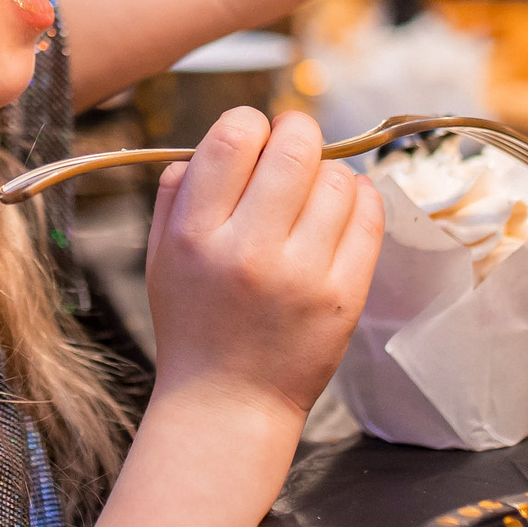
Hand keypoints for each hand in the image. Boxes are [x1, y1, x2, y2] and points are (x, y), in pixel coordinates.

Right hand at [144, 108, 384, 421]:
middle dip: (298, 133)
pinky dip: (360, 197)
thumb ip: (175, 195)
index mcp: (196, 234)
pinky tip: (341, 207)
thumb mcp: (159, 258)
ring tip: (312, 193)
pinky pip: (368, 217)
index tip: (255, 137)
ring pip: (337, 179)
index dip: (251, 123)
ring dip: (327, 172)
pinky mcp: (342, 296)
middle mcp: (249, 250)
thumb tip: (207, 143)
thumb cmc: (194, 326)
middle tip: (294, 146)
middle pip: (295, 148)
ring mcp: (302, 275)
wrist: (228, 404)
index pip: (234, 138)